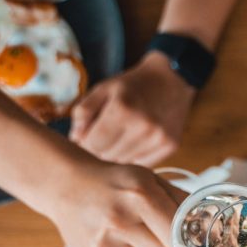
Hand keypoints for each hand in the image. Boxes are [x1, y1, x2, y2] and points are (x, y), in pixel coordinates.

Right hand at [46, 160, 184, 246]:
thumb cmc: (115, 183)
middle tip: (164, 238)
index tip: (192, 241)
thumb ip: (181, 201)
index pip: (180, 236)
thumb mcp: (150, 179)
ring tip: (143, 241)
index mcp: (139, 197)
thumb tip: (211, 226)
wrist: (67, 187)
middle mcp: (119, 223)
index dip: (189, 242)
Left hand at [69, 52, 195, 166]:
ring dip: (117, 154)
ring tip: (121, 137)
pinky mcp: (170, 146)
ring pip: (124, 163)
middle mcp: (142, 126)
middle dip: (100, 149)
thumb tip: (75, 139)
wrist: (171, 81)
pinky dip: (135, 156)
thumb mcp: (103, 89)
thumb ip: (83, 112)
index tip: (87, 137)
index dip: (85, 143)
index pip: (92, 145)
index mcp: (122, 109)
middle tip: (104, 137)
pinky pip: (143, 164)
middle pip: (107, 156)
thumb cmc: (131, 86)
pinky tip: (136, 141)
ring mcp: (158, 138)